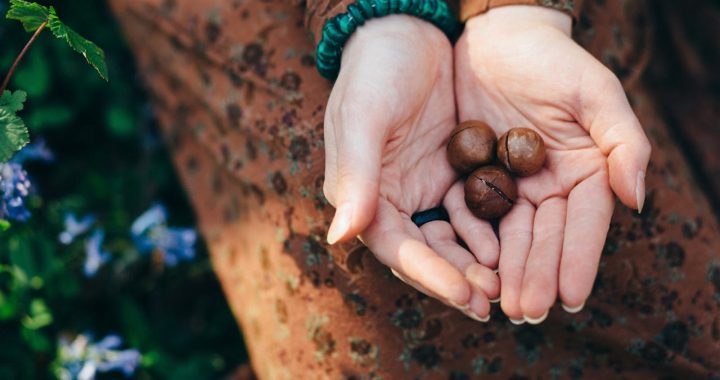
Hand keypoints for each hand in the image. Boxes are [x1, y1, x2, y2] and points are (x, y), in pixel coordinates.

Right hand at [323, 15, 498, 319]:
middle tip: (495, 301)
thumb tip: (340, 236)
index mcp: (364, 195)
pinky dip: (489, 230)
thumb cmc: (375, 70)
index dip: (429, 274)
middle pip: (426, 253)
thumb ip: (356, 176)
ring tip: (508, 282)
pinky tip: (514, 242)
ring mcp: (423, 188)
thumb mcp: (364, 117)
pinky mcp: (450, 173)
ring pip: (451, 239)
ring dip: (477, 262)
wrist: (405, 30)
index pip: (396, 247)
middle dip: (458, 278)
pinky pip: (472, 210)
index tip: (465, 294)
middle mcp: (391, 200)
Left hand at [454, 6, 650, 321]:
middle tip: (527, 312)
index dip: (578, 259)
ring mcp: (514, 185)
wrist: (497, 38)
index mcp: (586, 170)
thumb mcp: (594, 92)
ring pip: (510, 235)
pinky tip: (469, 268)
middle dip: (537, 275)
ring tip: (500, 303)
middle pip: (545, 237)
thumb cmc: (553, 60)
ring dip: (507, 271)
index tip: (572, 298)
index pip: (584, 223)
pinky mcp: (477, 178)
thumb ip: (621, 141)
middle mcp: (551, 185)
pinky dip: (473, 242)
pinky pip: (474, 215)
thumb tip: (637, 198)